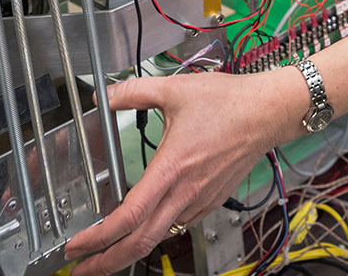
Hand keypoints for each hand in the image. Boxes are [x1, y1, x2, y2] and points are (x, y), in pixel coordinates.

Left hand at [64, 70, 302, 274]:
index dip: (98, 238)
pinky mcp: (213, 199)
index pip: (129, 216)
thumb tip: (107, 96)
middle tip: (82, 269)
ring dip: (131, 247)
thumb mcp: (175, 89)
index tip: (77, 246)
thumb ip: (134, 92)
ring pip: (161, 235)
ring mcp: (201, 199)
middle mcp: (186, 190)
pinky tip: (149, 222)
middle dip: (106, 263)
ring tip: (109, 248)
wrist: (270, 111)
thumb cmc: (231, 102)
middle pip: (140, 243)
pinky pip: (181, 222)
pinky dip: (158, 230)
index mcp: (172, 167)